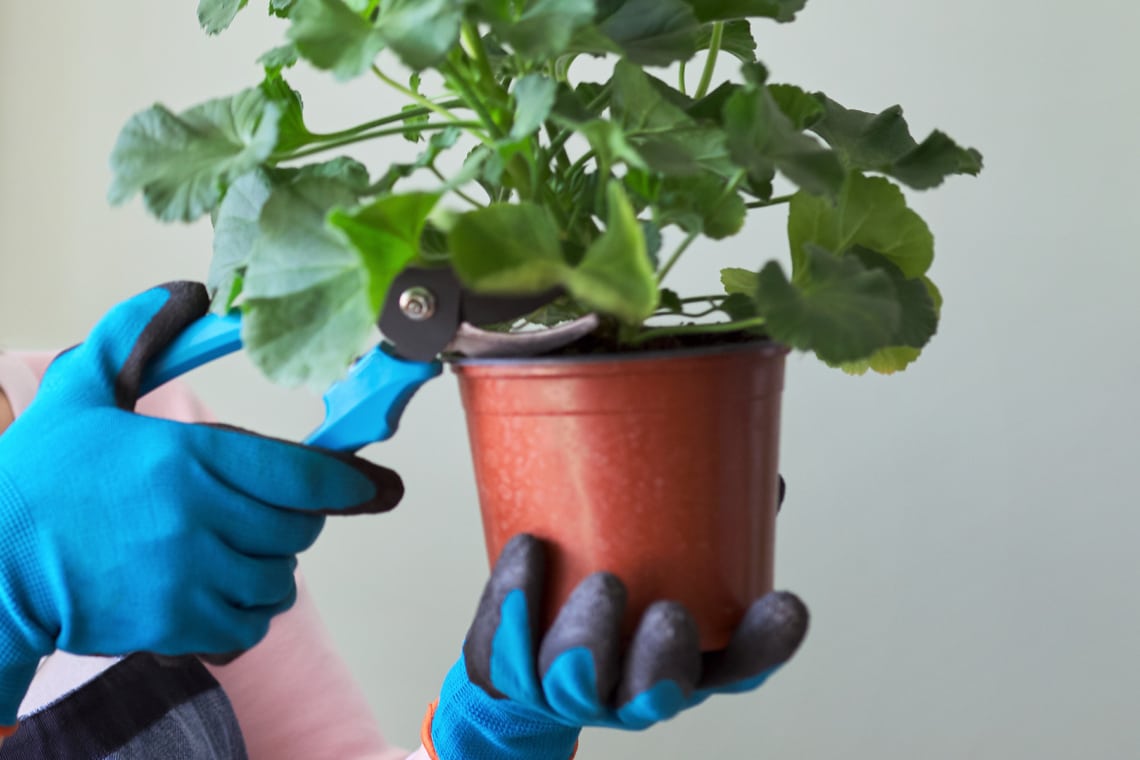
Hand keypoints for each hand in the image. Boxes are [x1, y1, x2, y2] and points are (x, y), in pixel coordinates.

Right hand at [0, 282, 403, 724]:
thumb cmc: (36, 483)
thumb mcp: (80, 391)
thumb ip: (134, 335)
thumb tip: (186, 294)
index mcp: (188, 457)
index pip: (303, 476)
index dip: (349, 483)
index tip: (374, 487)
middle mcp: (200, 519)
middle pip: (298, 528)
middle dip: (292, 519)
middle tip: (261, 511)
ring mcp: (190, 577)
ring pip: (277, 579)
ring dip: (267, 566)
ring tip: (230, 550)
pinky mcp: (176, 625)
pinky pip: (249, 626)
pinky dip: (244, 613)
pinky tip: (213, 591)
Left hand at [427, 534, 808, 759]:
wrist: (521, 657)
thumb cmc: (610, 598)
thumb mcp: (664, 563)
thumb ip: (707, 521)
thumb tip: (764, 469)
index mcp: (681, 665)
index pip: (738, 669)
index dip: (765, 645)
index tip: (786, 604)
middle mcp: (628, 690)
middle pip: (654, 693)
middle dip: (661, 661)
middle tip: (668, 613)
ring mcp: (565, 690)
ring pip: (578, 684)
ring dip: (590, 640)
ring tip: (603, 585)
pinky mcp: (506, 675)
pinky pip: (503, 650)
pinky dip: (516, 599)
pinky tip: (528, 549)